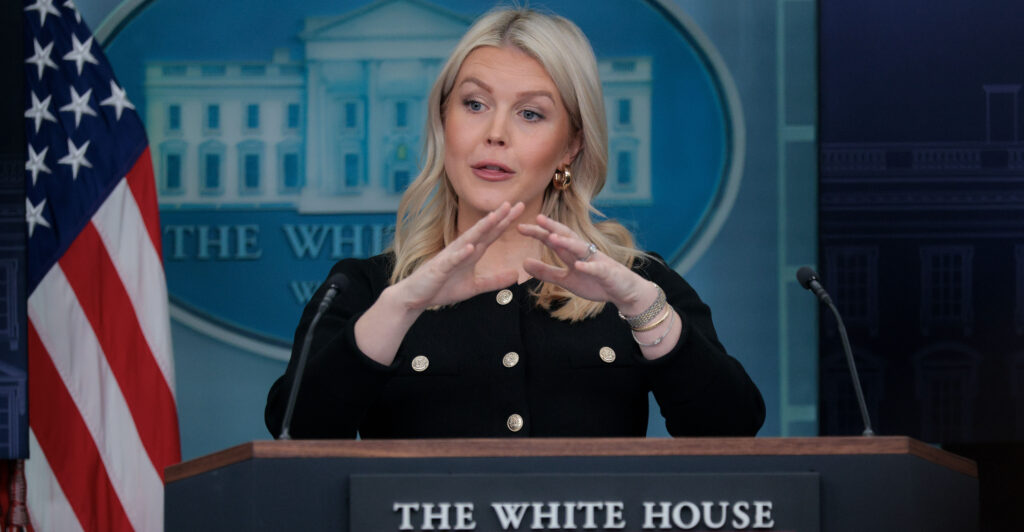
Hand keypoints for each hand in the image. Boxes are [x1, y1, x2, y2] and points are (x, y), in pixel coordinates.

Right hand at [394, 202, 524, 309]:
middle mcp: (462, 249)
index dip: (506, 221)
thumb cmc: (442, 288)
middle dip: (498, 217)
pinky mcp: (440, 268)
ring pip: (468, 240)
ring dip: (481, 228)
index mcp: (471, 252)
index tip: (520, 207)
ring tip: (494, 217)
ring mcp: (450, 257)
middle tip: (514, 203)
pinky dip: (461, 254)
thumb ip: (494, 281)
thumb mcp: (474, 286)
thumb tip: (515, 275)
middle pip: (483, 231)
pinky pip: (452, 260)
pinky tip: (470, 247)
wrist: (416, 297)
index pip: (491, 233)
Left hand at [517, 214, 653, 312]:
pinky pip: (597, 268)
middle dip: (552, 227)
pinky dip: (588, 266)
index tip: (520, 227)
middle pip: (566, 236)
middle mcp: (584, 252)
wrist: (623, 292)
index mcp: (572, 253)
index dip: (538, 232)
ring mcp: (596, 260)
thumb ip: (546, 272)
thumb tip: (523, 263)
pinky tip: (578, 265)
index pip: (553, 239)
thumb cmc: (595, 282)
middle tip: (537, 219)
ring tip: (553, 238)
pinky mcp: (607, 272)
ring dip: (567, 243)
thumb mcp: (566, 279)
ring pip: (580, 248)